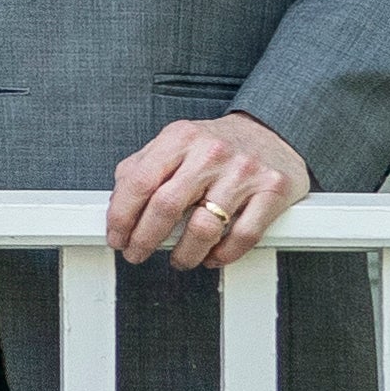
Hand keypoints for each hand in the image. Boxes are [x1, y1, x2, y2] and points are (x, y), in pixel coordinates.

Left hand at [107, 109, 311, 270]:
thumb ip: (143, 168)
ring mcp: (244, 172)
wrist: (273, 131)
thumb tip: (116, 205)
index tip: (117, 237)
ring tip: (179, 259)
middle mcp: (212, 152)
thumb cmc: (218, 145)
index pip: (139, 182)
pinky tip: (211, 255)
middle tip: (137, 254)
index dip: (121, 217)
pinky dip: (222, 255)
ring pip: (204, 228)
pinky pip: (242, 236)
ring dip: (184, 254)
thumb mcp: (176, 144)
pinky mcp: (273, 191)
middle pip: (166, 207)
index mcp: (181, 137)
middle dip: (144, 240)